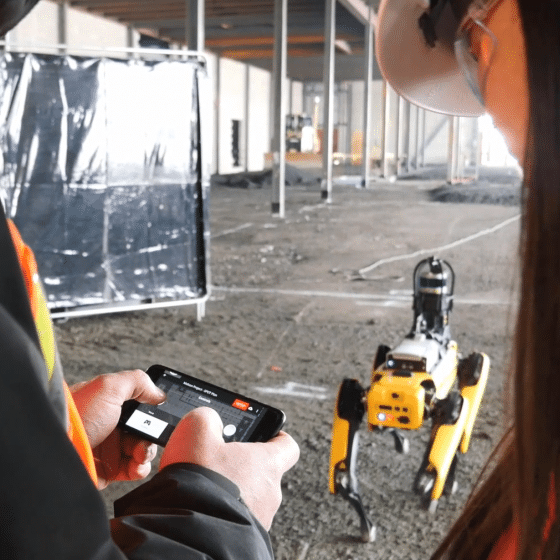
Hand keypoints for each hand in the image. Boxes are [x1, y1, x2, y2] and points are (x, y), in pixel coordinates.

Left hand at [70, 369, 165, 488]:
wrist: (54, 451)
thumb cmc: (77, 416)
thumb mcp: (109, 387)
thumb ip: (137, 382)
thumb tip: (159, 393)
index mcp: (109, 405)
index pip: (139, 407)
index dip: (152, 411)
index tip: (161, 415)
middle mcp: (110, 426)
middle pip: (144, 429)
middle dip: (152, 433)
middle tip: (150, 435)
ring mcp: (109, 449)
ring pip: (141, 450)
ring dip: (147, 451)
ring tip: (140, 453)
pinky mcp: (107, 471)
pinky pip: (133, 470)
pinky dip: (140, 468)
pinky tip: (137, 465)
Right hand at [159, 407, 299, 529]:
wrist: (189, 533)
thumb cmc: (200, 480)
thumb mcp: (196, 431)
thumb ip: (207, 418)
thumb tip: (209, 420)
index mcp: (267, 462)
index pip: (287, 445)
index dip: (275, 436)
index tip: (264, 434)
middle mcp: (270, 492)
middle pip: (262, 472)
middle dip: (240, 466)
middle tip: (217, 462)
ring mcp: (259, 519)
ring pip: (249, 497)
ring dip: (230, 490)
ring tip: (202, 487)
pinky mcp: (244, 538)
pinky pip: (237, 518)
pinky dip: (222, 510)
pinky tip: (200, 507)